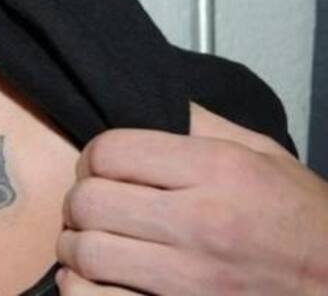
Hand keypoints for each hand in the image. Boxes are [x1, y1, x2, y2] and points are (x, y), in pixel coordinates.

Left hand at [55, 102, 327, 294]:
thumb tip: (147, 98)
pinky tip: (93, 279)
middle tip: (89, 204)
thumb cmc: (302, 219)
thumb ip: (200, 123)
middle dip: (78, 200)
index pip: (110, 151)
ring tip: (88, 241)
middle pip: (88, 201)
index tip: (99, 166)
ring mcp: (189, 279)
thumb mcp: (262, 154)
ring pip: (86, 254)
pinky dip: (81, 289)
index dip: (92, 156)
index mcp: (217, 170)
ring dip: (74, 246)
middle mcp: (200, 223)